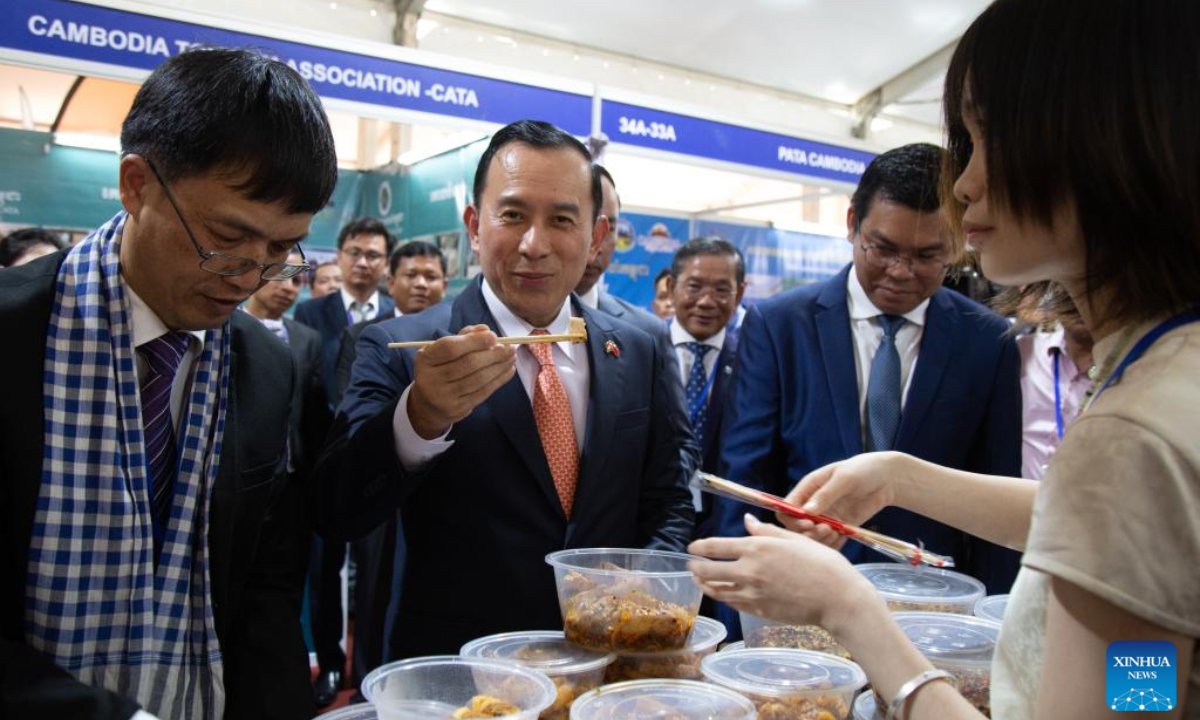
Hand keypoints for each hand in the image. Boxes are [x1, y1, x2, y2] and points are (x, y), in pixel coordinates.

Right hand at [407, 325, 516, 437]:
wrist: (429, 405)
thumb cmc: (440, 369)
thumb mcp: (443, 350)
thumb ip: (464, 337)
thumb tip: (485, 330)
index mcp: (425, 359)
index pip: (450, 348)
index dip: (474, 341)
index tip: (493, 336)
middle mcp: (431, 379)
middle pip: (468, 364)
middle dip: (493, 354)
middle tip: (509, 348)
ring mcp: (444, 396)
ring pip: (479, 379)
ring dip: (500, 366)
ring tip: (512, 357)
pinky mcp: (458, 409)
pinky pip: (483, 392)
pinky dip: (499, 379)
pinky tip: (508, 370)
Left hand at [688, 515, 875, 630]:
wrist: (837, 598)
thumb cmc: (821, 564)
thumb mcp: (794, 539)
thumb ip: (766, 531)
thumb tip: (747, 520)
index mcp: (757, 548)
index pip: (716, 547)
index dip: (699, 547)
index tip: (692, 547)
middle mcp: (749, 571)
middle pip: (708, 571)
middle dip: (696, 568)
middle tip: (691, 566)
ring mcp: (752, 593)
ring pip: (717, 590)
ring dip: (705, 585)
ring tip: (700, 581)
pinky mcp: (759, 611)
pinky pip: (733, 604)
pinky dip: (723, 598)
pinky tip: (722, 594)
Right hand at [778, 452, 909, 548]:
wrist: (888, 479)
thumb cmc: (864, 469)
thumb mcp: (844, 478)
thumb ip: (825, 495)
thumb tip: (806, 511)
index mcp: (808, 488)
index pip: (787, 507)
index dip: (792, 518)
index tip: (808, 523)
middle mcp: (813, 504)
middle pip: (796, 526)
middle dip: (808, 532)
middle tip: (826, 529)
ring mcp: (826, 517)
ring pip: (812, 537)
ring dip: (821, 540)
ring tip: (836, 532)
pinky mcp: (839, 527)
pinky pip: (829, 541)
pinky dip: (834, 544)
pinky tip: (843, 537)